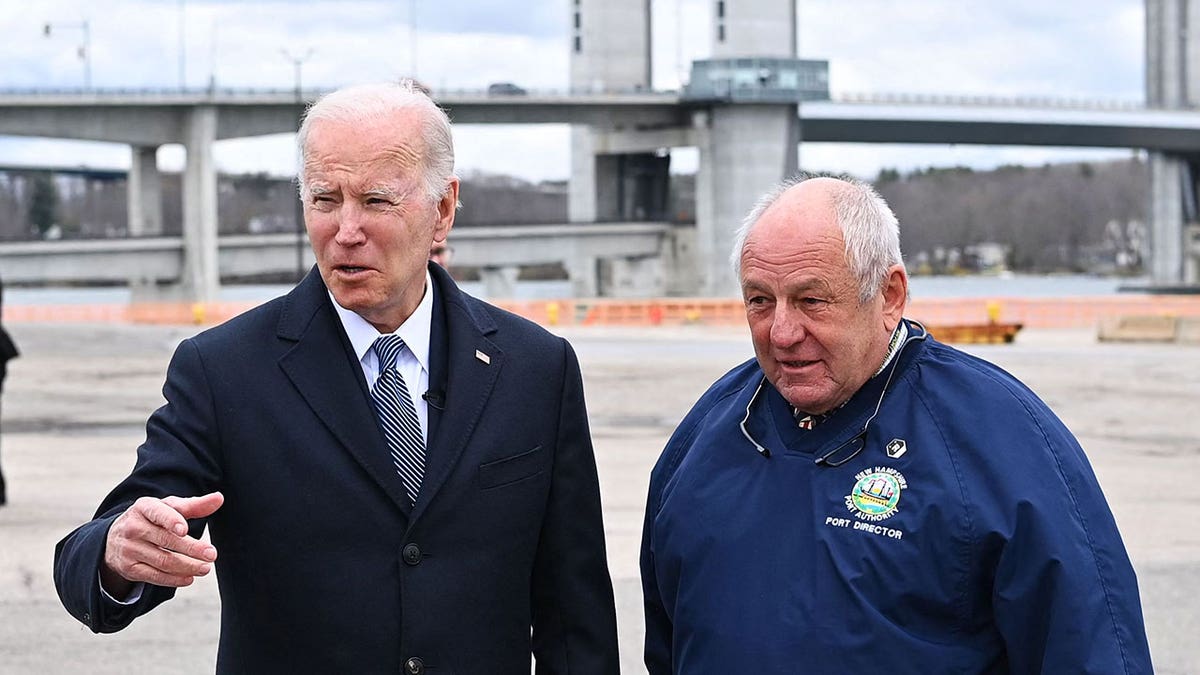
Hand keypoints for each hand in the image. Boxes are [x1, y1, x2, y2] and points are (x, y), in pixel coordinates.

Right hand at [101, 492, 223, 595]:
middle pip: (165, 540)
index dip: (170, 520)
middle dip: (191, 548)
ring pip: (162, 560)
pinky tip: (189, 578)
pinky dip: (174, 579)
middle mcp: (133, 528)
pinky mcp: (129, 568)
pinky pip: (154, 576)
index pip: (157, 513)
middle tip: (212, 554)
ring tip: (206, 568)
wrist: (115, 539)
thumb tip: (219, 498)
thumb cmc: (151, 519)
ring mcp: (129, 549)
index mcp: (143, 508)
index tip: (184, 530)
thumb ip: (194, 505)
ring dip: (187, 566)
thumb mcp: (168, 507)